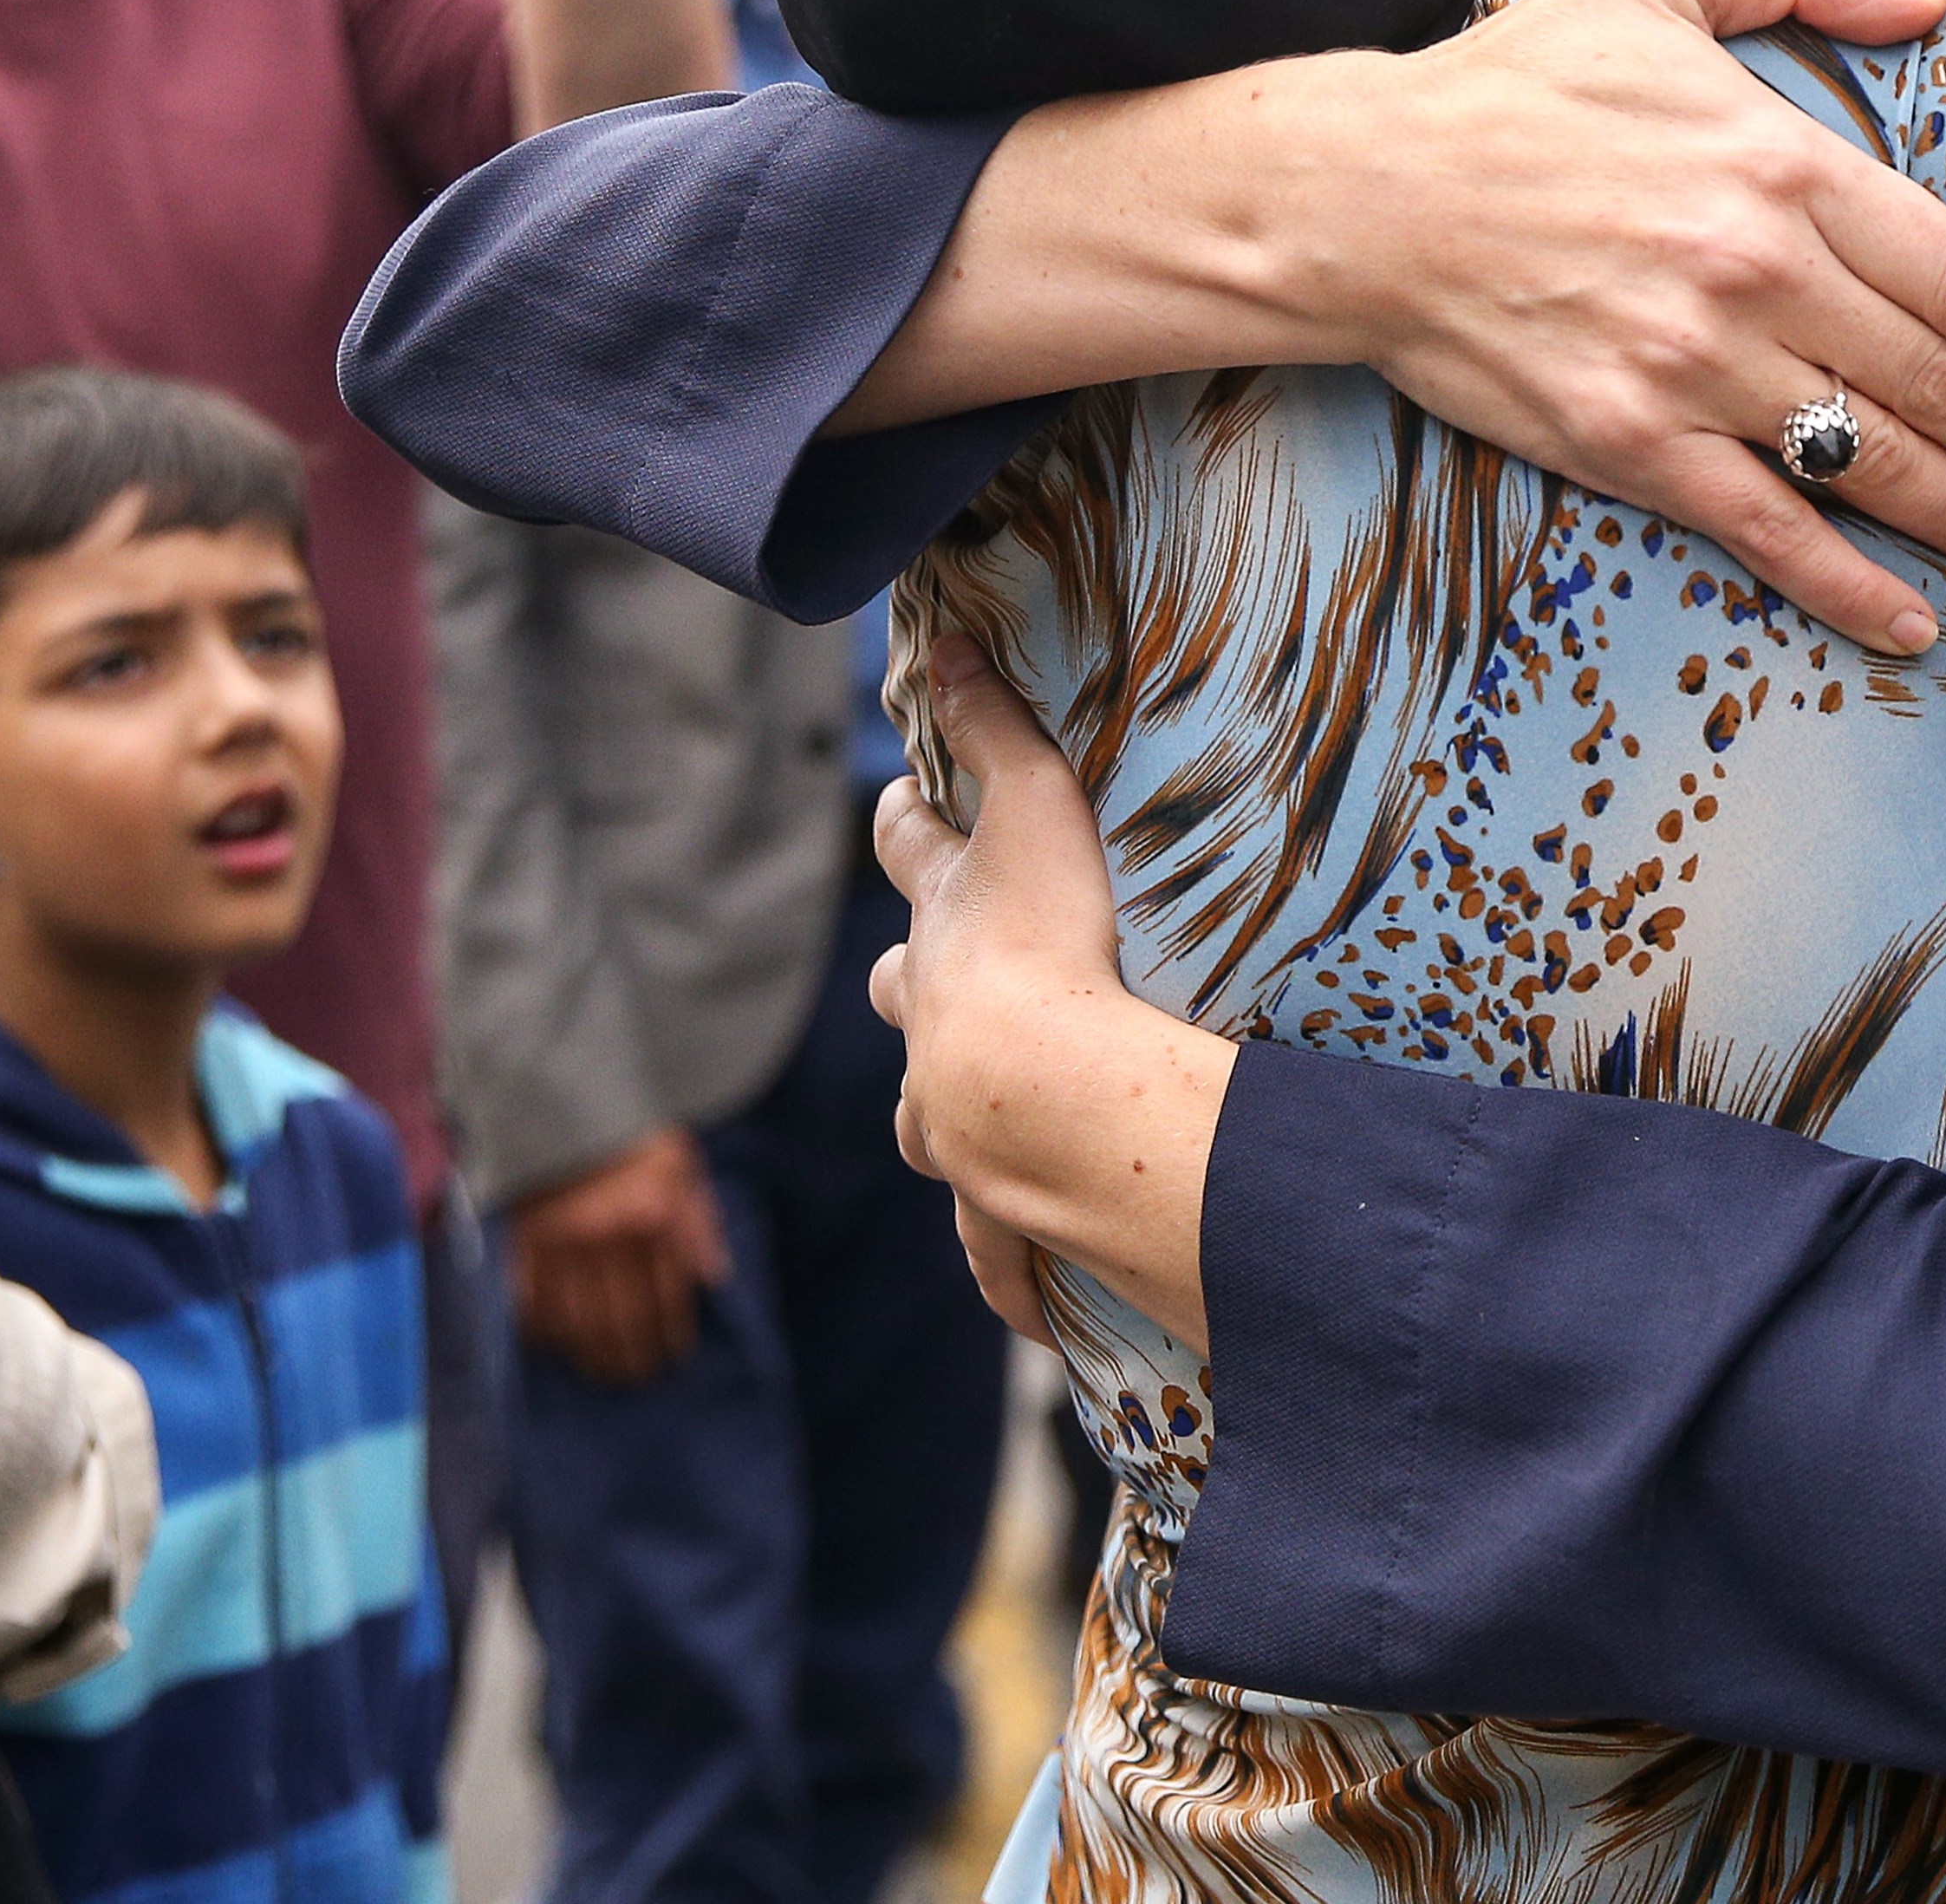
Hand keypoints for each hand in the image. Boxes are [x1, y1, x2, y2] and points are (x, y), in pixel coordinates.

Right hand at [505, 1124, 730, 1385]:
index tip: (674, 1356)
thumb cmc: (632, 1136)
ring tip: (602, 1372)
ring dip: (592, 1355)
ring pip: (577, 1321)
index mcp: (653, 1217)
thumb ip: (699, 1221)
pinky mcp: (520, 1242)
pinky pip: (530, 1301)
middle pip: (623, 1318)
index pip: (668, 1296)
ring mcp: (560, 1242)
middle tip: (639, 1377)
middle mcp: (608, 1236)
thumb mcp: (682, 1165)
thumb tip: (716, 1276)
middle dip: (634, 1356)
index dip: (672, 1334)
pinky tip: (556, 1344)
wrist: (565, 1101)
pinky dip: (543, 1330)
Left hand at [869, 638, 1232, 1347]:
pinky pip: (992, 1244)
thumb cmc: (1047, 947)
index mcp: (942, 932)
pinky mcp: (992, 1202)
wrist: (1042, 1097)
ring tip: (976, 1120)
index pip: (906, 855)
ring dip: (941, 1109)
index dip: (903, 822)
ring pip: (921, 1114)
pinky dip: (1006, 1267)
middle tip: (939, 972)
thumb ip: (1001, 728)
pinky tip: (1028, 1306)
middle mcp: (928, 1025)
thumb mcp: (1035, 812)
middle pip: (898, 988)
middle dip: (911, 975)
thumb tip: (945, 639)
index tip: (904, 804)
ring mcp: (948, 1118)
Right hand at [1305, 0, 1945, 652]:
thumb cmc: (1513, 86)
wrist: (1363, 194)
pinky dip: (1850, 586)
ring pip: (1872, 460)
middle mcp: (1758, 273)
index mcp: (1783, 164)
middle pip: (1938, 380)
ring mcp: (1695, 368)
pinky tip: (1914, 624)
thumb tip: (1930, 0)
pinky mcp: (1629, 444)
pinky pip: (1768, 529)